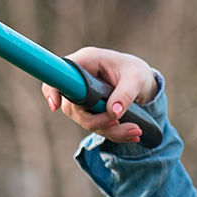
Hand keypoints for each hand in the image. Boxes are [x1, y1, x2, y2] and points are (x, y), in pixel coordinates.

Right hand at [42, 47, 158, 143]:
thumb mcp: (136, 80)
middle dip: (95, 120)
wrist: (143, 80)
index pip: (60, 74)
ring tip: (135, 131)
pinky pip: (96, 126)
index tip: (56, 106)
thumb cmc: (136, 72)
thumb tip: (113, 113)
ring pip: (85, 120)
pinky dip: (114, 133)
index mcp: (87, 61)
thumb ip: (125, 94)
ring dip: (110, 130)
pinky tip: (132, 135)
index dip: (53, 90)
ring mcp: (83, 97)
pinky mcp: (90, 110)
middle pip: (72, 106)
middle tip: (119, 122)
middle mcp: (80, 80)